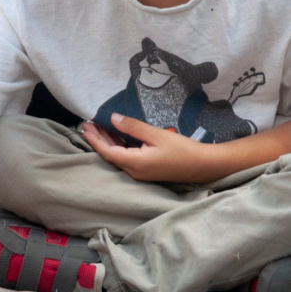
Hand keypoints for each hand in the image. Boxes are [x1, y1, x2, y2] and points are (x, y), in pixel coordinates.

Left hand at [81, 113, 210, 182]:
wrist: (205, 165)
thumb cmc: (183, 149)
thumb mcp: (156, 134)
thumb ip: (133, 127)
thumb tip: (113, 119)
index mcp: (134, 164)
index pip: (106, 151)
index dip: (94, 138)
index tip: (84, 126)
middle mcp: (134, 171)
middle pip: (109, 154)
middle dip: (98, 138)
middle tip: (88, 123)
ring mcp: (140, 173)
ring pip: (118, 156)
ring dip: (108, 142)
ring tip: (98, 127)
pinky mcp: (146, 170)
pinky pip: (126, 158)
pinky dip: (119, 146)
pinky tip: (115, 136)